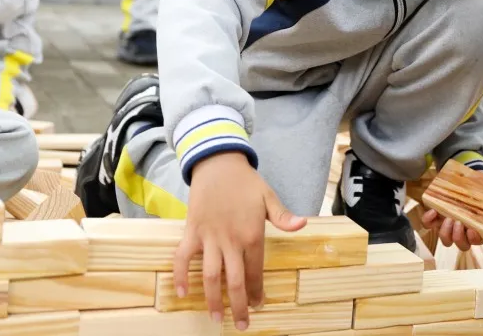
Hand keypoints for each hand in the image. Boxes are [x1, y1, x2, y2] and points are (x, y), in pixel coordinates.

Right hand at [173, 152, 305, 331]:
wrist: (218, 164)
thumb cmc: (246, 182)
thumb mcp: (268, 197)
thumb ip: (282, 216)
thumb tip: (302, 224)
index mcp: (252, 235)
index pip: (255, 271)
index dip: (256, 291)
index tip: (258, 305)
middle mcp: (230, 240)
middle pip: (234, 281)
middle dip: (238, 306)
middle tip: (242, 325)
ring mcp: (209, 238)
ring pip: (210, 276)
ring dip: (212, 299)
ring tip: (216, 318)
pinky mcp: (192, 231)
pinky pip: (183, 257)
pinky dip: (180, 275)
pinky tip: (182, 292)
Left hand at [421, 172, 482, 250]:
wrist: (466, 179)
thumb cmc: (481, 185)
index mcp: (479, 227)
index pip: (478, 241)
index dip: (475, 239)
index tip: (473, 229)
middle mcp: (464, 230)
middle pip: (461, 244)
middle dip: (458, 237)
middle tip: (458, 222)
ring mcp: (450, 225)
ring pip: (446, 240)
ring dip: (445, 233)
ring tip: (448, 218)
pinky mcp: (437, 217)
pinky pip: (429, 225)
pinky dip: (429, 221)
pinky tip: (433, 211)